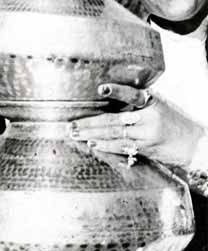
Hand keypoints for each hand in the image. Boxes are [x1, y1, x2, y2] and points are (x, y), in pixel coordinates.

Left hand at [72, 83, 203, 166]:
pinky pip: (121, 146)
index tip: (102, 89)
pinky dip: (105, 145)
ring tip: (76, 133)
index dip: (118, 91)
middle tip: (73, 124)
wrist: (191, 143)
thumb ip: (137, 105)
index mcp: (152, 102)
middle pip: (115, 119)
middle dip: (91, 122)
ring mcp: (146, 134)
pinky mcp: (145, 148)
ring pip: (114, 134)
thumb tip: (110, 103)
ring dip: (92, 134)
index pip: (133, 94)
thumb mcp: (159, 106)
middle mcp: (149, 117)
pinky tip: (93, 143)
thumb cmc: (172, 123)